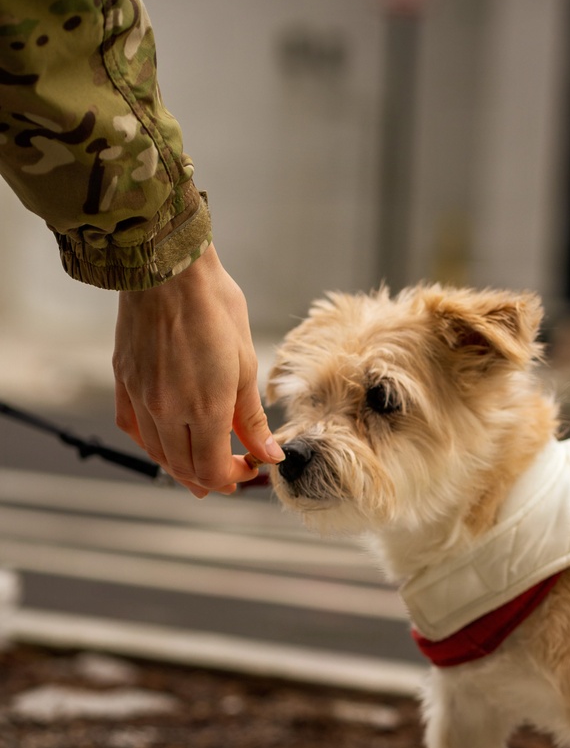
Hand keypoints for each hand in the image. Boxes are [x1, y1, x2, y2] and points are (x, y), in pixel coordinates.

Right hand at [113, 244, 283, 496]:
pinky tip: (167, 443)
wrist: (168, 268)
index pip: (213, 470)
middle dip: (212, 479)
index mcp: (204, 408)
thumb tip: (268, 453)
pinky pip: (133, 429)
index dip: (233, 479)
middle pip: (185, 469)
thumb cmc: (214, 306)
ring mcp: (141, 397)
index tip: (250, 468)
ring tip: (202, 469)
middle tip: (232, 473)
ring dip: (182, 468)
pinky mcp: (123, 381)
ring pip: (158, 454)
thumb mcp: (246, 364)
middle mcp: (167, 410)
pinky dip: (152, 445)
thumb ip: (252, 418)